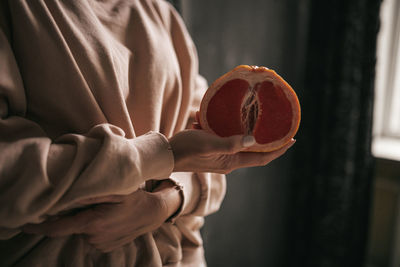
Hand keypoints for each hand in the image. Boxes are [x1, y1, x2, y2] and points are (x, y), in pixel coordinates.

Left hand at [23, 181, 180, 252]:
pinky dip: (94, 228)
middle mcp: (94, 237)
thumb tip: (66, 195)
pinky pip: (92, 237)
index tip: (26, 225)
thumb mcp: (114, 189)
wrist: (154, 212)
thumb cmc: (134, 197)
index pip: (58, 228)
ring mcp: (101, 244)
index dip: (40, 227)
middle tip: (86, 202)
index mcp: (93, 222)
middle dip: (72, 216)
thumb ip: (89, 193)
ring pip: (81, 231)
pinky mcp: (106, 247)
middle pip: (71, 227)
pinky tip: (108, 218)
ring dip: (85, 221)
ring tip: (102, 209)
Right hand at [169, 129, 294, 173]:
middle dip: (267, 140)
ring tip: (251, 117)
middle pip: (254, 152)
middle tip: (277, 126)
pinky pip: (224, 137)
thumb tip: (253, 139)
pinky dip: (225, 128)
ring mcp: (220, 155)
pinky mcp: (211, 148)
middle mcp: (228, 160)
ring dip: (245, 132)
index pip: (262, 158)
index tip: (293, 139)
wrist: (165, 154)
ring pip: (239, 143)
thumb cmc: (186, 149)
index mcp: (231, 161)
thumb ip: (230, 142)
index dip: (279, 150)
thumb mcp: (208, 143)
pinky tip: (217, 116)